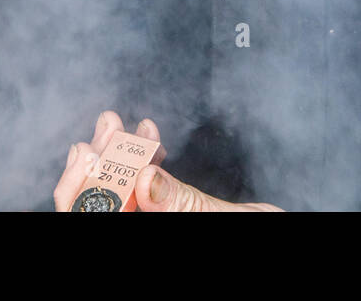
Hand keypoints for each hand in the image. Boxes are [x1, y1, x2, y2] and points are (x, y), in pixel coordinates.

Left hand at [53, 111, 281, 211]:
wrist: (277, 229)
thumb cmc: (260, 230)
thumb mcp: (227, 218)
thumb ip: (184, 203)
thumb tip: (148, 181)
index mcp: (151, 236)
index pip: (93, 218)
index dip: (82, 188)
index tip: (91, 151)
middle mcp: (144, 226)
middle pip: (100, 203)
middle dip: (101, 160)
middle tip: (107, 125)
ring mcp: (155, 218)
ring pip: (119, 193)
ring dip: (118, 154)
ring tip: (119, 123)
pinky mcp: (166, 210)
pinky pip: (144, 188)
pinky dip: (144, 159)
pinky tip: (149, 136)